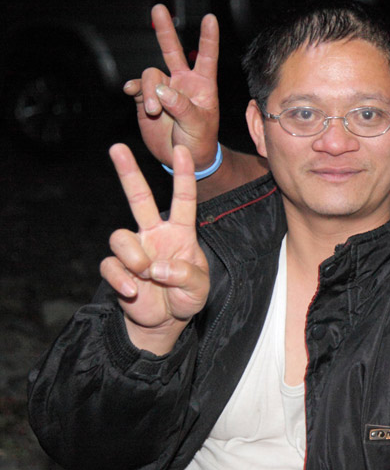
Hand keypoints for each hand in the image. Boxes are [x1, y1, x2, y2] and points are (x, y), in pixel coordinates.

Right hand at [100, 143, 209, 353]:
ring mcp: (135, 251)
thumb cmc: (187, 297)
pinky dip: (121, 279)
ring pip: (121, 236)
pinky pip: (110, 265)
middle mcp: (154, 235)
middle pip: (139, 198)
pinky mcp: (118, 269)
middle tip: (117, 147)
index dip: (183, 175)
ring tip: (146, 274)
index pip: (183, 199)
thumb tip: (156, 267)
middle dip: (128, 172)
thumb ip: (185, 275)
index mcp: (180, 233)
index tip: (183, 150)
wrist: (166, 322)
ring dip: (133, 256)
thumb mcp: (199, 288)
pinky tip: (133, 291)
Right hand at [123, 4, 220, 170]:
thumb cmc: (200, 141)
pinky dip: (134, 89)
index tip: (210, 18)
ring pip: (151, 75)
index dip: (208, 38)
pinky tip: (131, 92)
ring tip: (154, 111)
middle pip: (172, 50)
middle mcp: (182, 82)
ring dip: (150, 91)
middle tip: (158, 8)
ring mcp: (163, 90)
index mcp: (202, 86)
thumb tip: (162, 90)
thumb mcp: (198, 125)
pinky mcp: (147, 100)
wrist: (183, 157)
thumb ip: (182, 107)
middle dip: (164, 29)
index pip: (207, 57)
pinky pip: (137, 88)